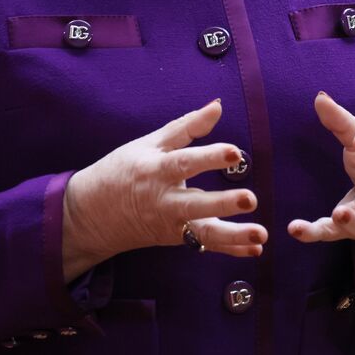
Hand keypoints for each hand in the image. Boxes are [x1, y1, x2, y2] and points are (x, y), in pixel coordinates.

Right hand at [61, 99, 264, 280]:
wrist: (93, 212)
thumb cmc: (125, 169)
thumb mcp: (149, 143)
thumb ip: (186, 126)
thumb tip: (217, 106)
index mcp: (155, 170)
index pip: (184, 162)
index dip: (209, 157)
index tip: (235, 152)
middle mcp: (163, 200)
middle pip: (194, 204)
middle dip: (223, 204)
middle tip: (251, 199)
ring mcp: (170, 223)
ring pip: (202, 232)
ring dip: (233, 235)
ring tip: (261, 235)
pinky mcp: (176, 238)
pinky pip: (205, 245)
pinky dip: (230, 248)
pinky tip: (255, 249)